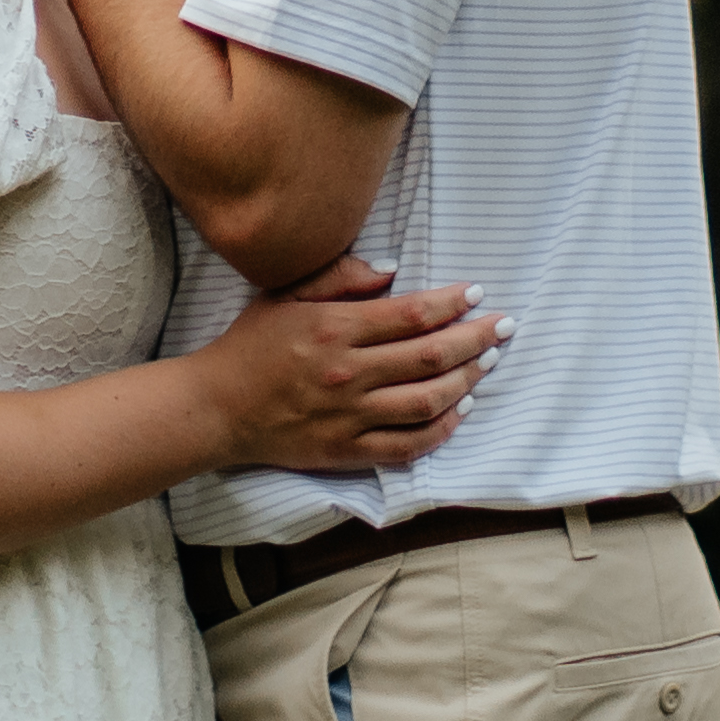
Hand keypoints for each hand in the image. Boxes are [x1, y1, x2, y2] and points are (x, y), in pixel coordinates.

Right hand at [191, 260, 499, 479]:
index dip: (452, 303)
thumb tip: (393, 269)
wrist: (216, 408)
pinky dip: (442, 430)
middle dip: (475, 338)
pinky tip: (461, 411)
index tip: (475, 293)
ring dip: (467, 381)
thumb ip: (339, 276)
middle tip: (503, 326)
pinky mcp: (346, 451)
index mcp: (334, 328)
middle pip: (430, 356)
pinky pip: (407, 446)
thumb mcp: (285, 293)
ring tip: (487, 363)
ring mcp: (349, 416)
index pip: (411, 314)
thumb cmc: (251, 345)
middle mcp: (348, 373)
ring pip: (427, 401)